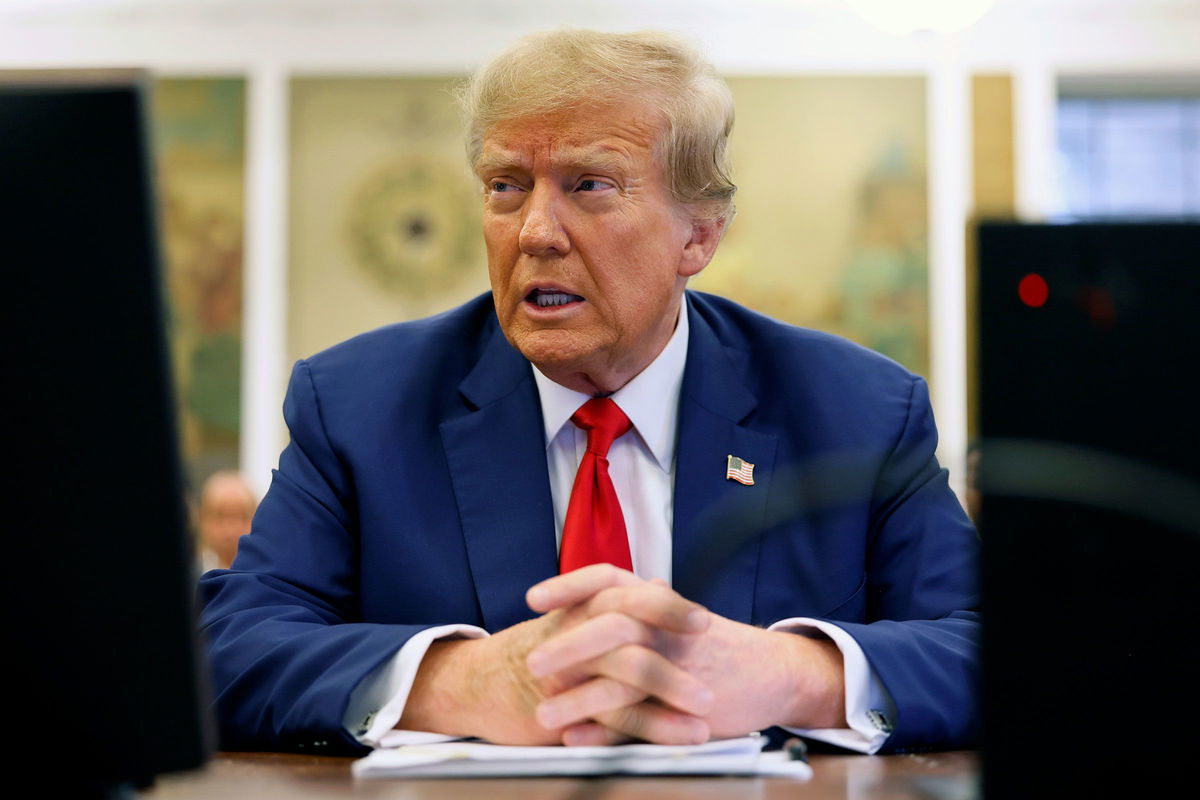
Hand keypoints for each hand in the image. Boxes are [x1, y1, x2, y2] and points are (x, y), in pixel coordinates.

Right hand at [397, 570, 712, 744]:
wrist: (479, 684)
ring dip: (671, 691)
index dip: (667, 606)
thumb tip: (662, 582)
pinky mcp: (563, 706)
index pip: (629, 592)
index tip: (703, 622)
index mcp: (584, 605)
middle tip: (710, 660)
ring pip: (626, 671)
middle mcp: (577, 629)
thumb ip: (621, 604)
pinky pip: (613, 717)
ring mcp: (569, 668)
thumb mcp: (578, 618)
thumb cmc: (539, 650)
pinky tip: (679, 737)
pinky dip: (650, 728)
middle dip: (675, 647)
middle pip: (630, 625)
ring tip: (706, 712)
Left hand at [526, 565, 846, 745]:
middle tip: (532, 664)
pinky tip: (576, 739)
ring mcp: (678, 667)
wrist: (773, 674)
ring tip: (541, 716)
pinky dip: (605, 732)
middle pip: (612, 625)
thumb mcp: (672, 618)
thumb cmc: (712, 646)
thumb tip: (582, 604)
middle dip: (569, 645)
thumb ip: (633, 611)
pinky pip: (640, 721)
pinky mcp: (687, 709)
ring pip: (622, 678)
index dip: (569, 586)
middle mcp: (665, 627)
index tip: (533, 599)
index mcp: (657, 602)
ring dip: (578, 698)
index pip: (608, 579)